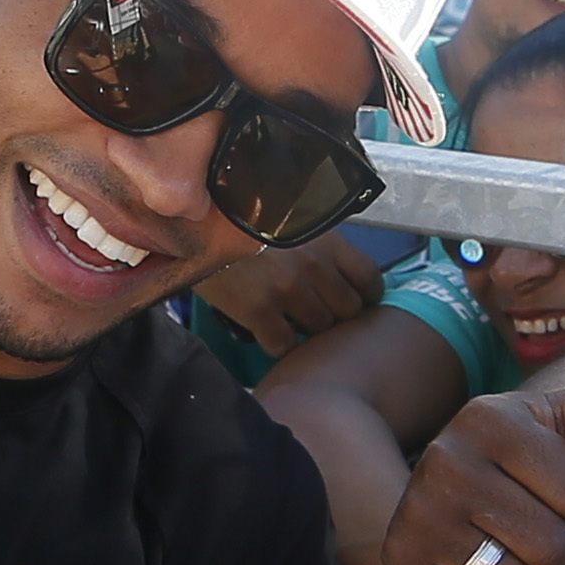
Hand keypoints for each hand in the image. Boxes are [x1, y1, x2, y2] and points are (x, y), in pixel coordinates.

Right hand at [191, 230, 380, 355]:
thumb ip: (317, 244)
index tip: (353, 300)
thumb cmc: (240, 219)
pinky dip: (277, 343)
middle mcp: (314, 265)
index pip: (370, 279)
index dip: (364, 295)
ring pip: (319, 330)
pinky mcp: (259, 311)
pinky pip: (284, 345)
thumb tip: (337, 273)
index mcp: (325, 239)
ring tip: (288, 318)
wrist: (194, 221)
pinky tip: (266, 329)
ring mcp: (288, 290)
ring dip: (306, 330)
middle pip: (348, 311)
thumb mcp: (289, 219)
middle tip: (314, 311)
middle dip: (334, 314)